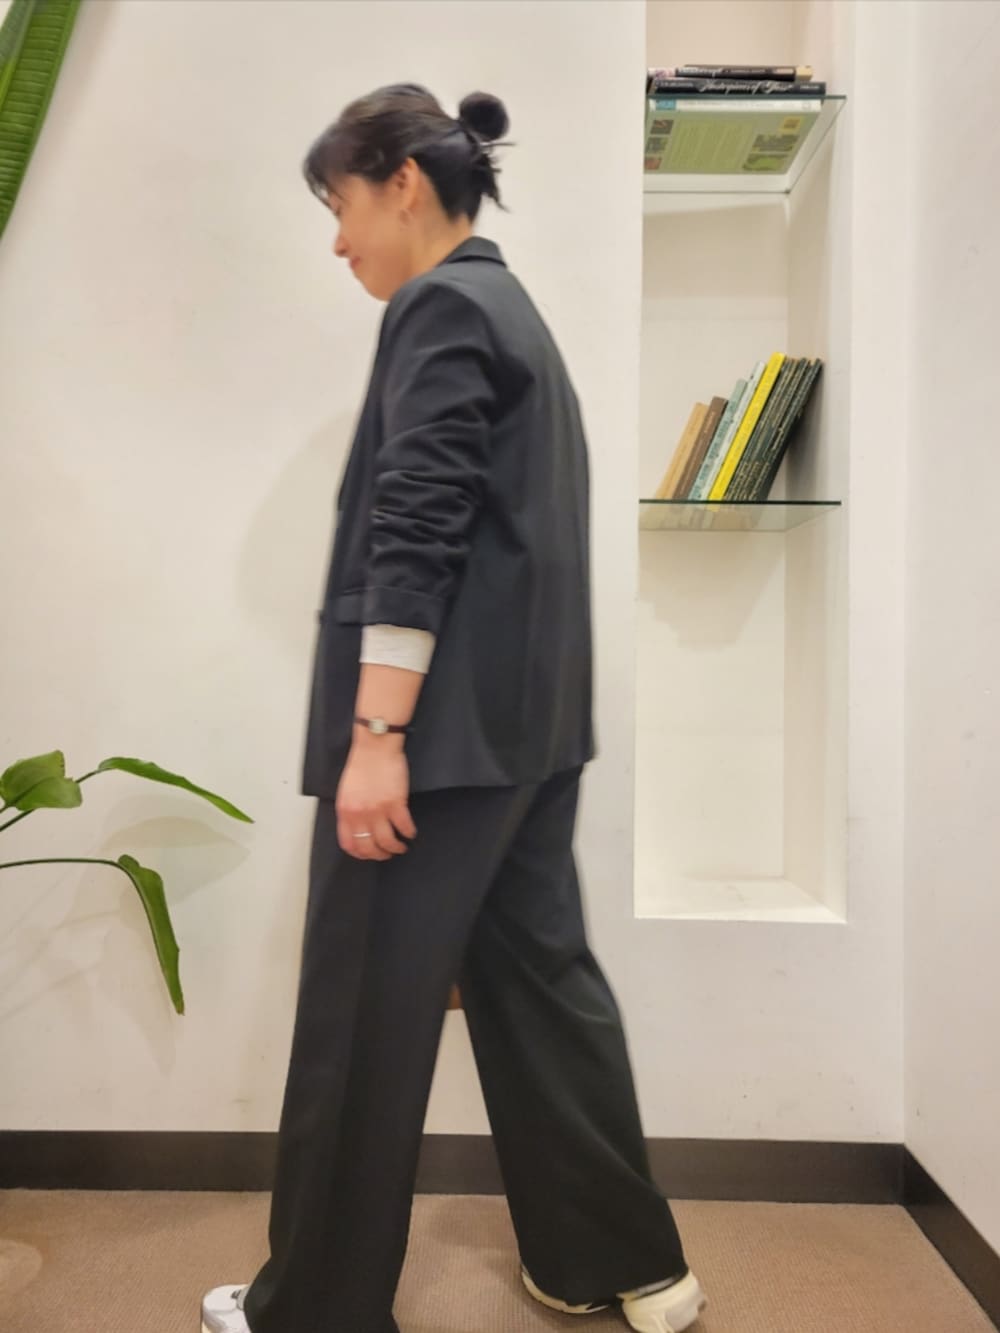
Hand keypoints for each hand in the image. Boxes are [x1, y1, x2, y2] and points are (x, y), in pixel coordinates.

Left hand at [336, 734, 416, 859]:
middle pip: (369, 847)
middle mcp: (360, 814)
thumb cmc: (362, 765)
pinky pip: (404, 826)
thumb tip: (358, 827)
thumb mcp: (346, 791)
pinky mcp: (396, 803)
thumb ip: (350, 811)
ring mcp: (378, 810)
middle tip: (387, 854)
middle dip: (379, 855)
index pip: (349, 843)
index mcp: (345, 811)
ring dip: (395, 848)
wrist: (375, 746)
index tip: (369, 854)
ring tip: (400, 847)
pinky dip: (409, 833)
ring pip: (387, 841)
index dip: (360, 854)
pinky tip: (410, 832)